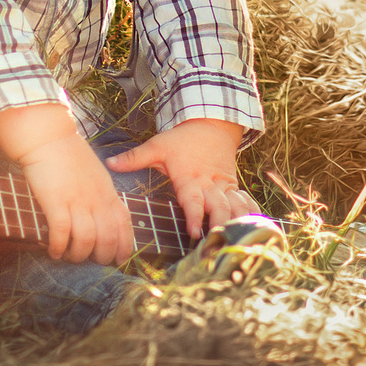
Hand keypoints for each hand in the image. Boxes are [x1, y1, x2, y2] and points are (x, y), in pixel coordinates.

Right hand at [0, 104, 134, 263]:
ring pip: (86, 240)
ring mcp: (76, 200)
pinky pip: (61, 233)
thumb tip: (103, 218)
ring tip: (70, 256)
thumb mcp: (96, 174)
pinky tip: (54, 251)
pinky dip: (58, 247)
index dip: (124, 246)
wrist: (47, 136)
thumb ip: (103, 195)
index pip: (124, 224)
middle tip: (91, 261)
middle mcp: (96, 199)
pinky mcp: (56, 201)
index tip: (118, 259)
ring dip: (78, 255)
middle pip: (108, 238)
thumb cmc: (69, 155)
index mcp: (108, 192)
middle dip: (101, 256)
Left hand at [107, 118, 252, 240]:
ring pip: (235, 206)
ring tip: (239, 239)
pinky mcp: (232, 187)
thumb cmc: (182, 139)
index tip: (193, 232)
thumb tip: (109, 163)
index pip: (193, 201)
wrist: (211, 123)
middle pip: (218, 207)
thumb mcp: (157, 145)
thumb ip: (134, 158)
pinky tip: (256, 228)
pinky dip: (250, 214)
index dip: (194, 217)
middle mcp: (209, 184)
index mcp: (190, 178)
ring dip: (237, 222)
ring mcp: (223, 186)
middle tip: (218, 243)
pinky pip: (245, 201)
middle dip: (219, 225)